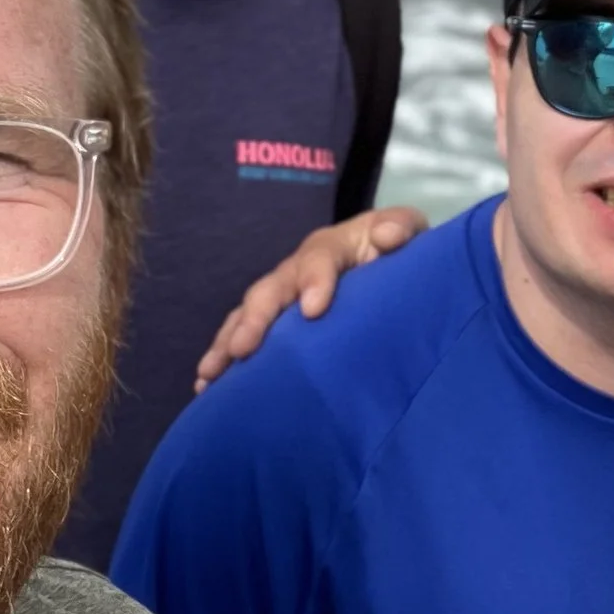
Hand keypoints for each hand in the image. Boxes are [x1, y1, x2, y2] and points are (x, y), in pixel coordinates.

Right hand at [193, 207, 426, 389]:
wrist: (383, 260)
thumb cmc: (393, 249)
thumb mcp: (406, 231)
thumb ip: (401, 227)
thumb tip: (388, 237)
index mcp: (331, 247)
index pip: (319, 258)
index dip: (315, 280)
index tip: (313, 310)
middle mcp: (296, 269)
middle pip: (271, 289)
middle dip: (256, 319)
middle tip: (243, 348)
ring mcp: (281, 295)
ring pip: (247, 315)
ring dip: (227, 343)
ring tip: (210, 374)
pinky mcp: (273, 321)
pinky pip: (242, 335)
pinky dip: (223, 358)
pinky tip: (207, 386)